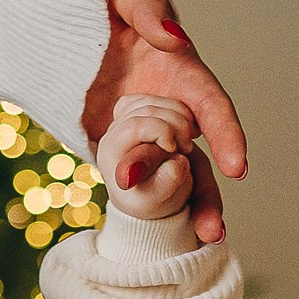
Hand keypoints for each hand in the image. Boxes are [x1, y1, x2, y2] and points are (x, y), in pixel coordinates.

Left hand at [82, 0, 245, 244]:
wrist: (45, 12)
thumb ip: (148, 8)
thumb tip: (173, 38)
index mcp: (178, 70)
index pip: (211, 104)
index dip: (227, 134)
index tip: (237, 165)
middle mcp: (168, 106)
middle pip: (197, 155)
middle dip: (208, 192)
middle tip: (212, 229)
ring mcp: (142, 131)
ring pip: (170, 176)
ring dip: (182, 209)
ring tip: (194, 243)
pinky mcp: (112, 147)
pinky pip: (131, 178)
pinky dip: (142, 205)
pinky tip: (149, 235)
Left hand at [95, 95, 196, 222]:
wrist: (147, 196)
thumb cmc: (150, 199)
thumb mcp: (159, 199)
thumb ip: (167, 182)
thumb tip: (177, 163)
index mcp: (112, 153)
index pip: (135, 125)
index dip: (162, 130)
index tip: (177, 148)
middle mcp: (113, 133)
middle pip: (145, 109)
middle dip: (174, 123)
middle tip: (187, 147)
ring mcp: (123, 120)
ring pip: (152, 100)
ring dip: (178, 115)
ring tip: (186, 142)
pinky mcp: (134, 113)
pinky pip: (154, 99)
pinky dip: (174, 109)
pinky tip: (181, 128)